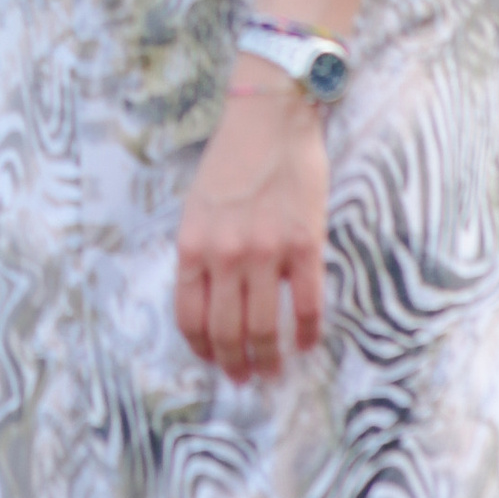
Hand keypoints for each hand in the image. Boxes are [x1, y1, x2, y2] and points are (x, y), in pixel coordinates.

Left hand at [174, 68, 329, 380]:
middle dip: (235, 365)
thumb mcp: (197, 207)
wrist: (270, 117)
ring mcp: (266, 250)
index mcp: (193, 244)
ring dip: (270, 359)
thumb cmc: (231, 160)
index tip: (214, 363)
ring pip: (266, 328)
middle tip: (245, 380)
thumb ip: (201, 253)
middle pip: (227, 332)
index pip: (189, 317)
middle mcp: (225, 253)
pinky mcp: (305, 244)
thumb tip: (209, 304)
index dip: (201, 350)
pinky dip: (308, 333)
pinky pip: (308, 305)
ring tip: (275, 371)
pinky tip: (308, 343)